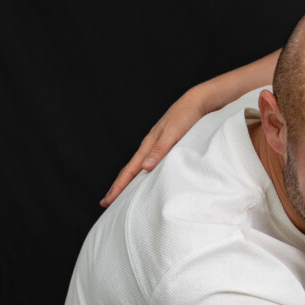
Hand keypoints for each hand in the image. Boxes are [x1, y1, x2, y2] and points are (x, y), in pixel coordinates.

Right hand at [100, 87, 209, 205]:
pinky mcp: (167, 145)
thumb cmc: (186, 115)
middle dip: (118, 186)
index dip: (118, 186)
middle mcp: (150, 146)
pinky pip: (151, 163)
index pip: (130, 170)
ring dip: (129, 181)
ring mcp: (158, 146)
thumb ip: (160, 149)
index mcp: (149, 144)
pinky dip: (144, 174)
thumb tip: (145, 167)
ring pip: (139, 167)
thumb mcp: (173, 132)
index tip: (107, 200)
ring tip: (122, 194)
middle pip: (130, 170)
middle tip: (106, 202)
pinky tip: (146, 179)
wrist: (199, 101)